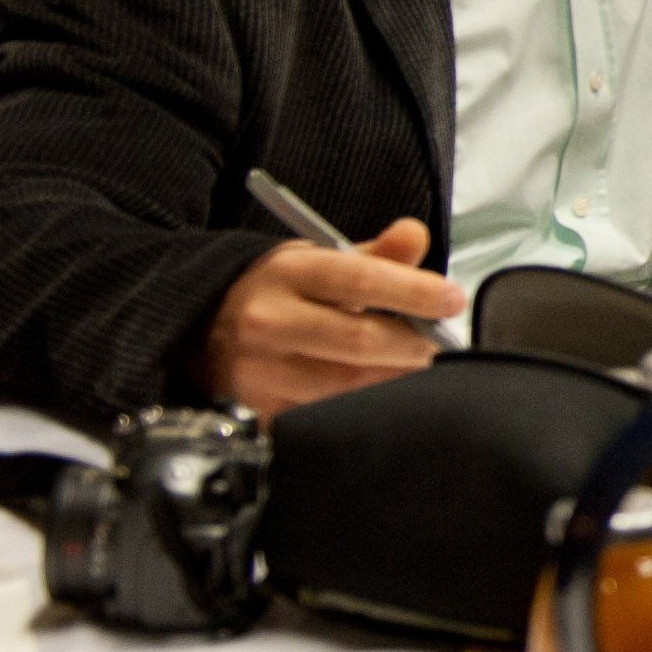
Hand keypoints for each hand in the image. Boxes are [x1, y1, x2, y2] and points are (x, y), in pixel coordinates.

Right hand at [200, 215, 457, 416]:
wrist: (200, 329)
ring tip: (416, 367)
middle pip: (360, 340)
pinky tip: (381, 395)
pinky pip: (326, 416)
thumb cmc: (278, 292)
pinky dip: (363, 406)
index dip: (414, 291)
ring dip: (394, 379)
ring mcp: (259, 371)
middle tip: (440, 344)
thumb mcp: (318, 258)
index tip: (452, 299)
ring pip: (348, 385)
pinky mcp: (259, 410)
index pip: (361, 280)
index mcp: (288, 274)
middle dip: (413, 344)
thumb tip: (415, 236)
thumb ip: (376, 253)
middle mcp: (269, 321)